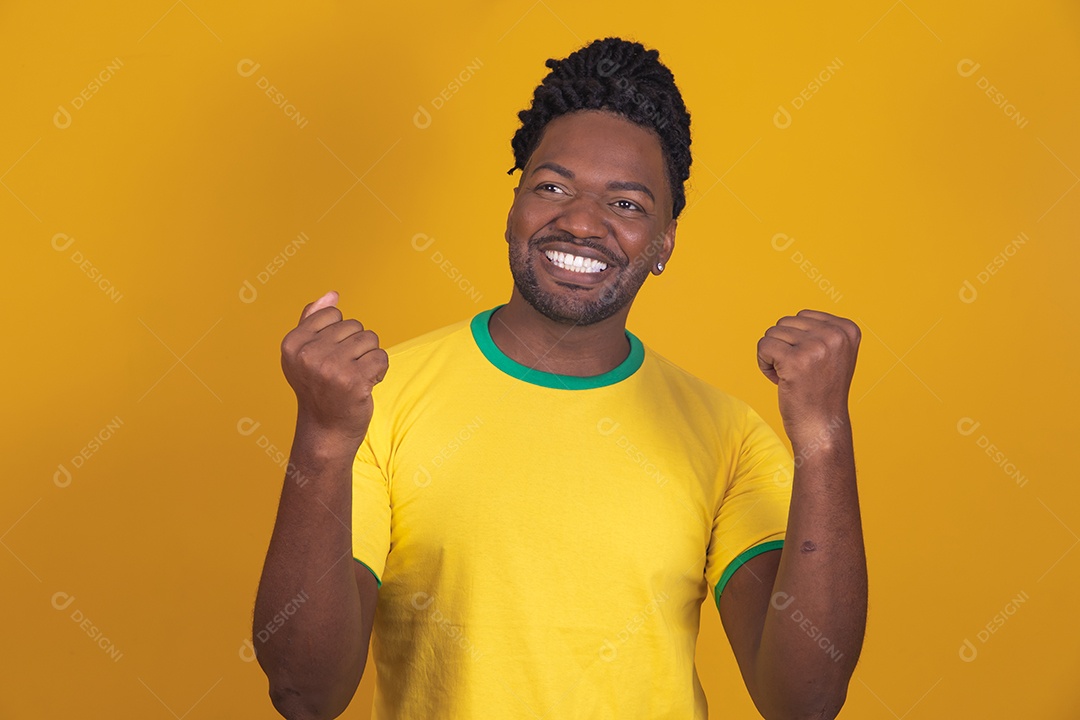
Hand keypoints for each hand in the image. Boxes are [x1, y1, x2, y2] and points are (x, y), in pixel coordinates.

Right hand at [280, 291, 387, 447]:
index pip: (333, 314)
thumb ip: (313, 321)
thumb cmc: (319, 389)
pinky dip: (380, 370)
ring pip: (370, 339)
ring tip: (355, 377)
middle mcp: (308, 355)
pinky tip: (366, 385)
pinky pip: (381, 357)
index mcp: (292, 344)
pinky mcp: (354, 381)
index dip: (339, 334)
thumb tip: (332, 294)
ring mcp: (331, 368)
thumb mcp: (305, 354)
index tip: (330, 356)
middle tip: (343, 372)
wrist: (326, 431)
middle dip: (356, 347)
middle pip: (354, 326)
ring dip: (369, 358)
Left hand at [756, 310, 859, 448]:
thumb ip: (822, 332)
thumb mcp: (833, 354)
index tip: (809, 362)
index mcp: (847, 329)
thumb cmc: (821, 392)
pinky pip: (763, 346)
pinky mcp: (795, 360)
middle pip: (785, 322)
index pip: (802, 316)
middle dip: (783, 347)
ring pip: (772, 333)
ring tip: (790, 377)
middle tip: (798, 372)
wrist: (822, 427)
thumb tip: (796, 317)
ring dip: (773, 356)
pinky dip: (763, 364)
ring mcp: (816, 347)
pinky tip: (779, 380)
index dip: (797, 340)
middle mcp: (835, 335)